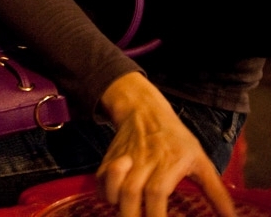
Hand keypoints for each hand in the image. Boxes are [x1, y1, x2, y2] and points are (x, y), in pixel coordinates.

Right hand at [97, 72, 236, 216]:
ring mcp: (124, 161)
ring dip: (117, 205)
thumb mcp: (200, 160)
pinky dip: (105, 194)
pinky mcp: (109, 159)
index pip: (156, 192)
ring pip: (113, 188)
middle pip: (130, 193)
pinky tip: (116, 202)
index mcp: (167, 163)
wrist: (144, 111)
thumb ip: (215, 191)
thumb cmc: (176, 139)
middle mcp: (143, 163)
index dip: (156, 214)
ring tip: (127, 213)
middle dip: (131, 215)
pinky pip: (101, 182)